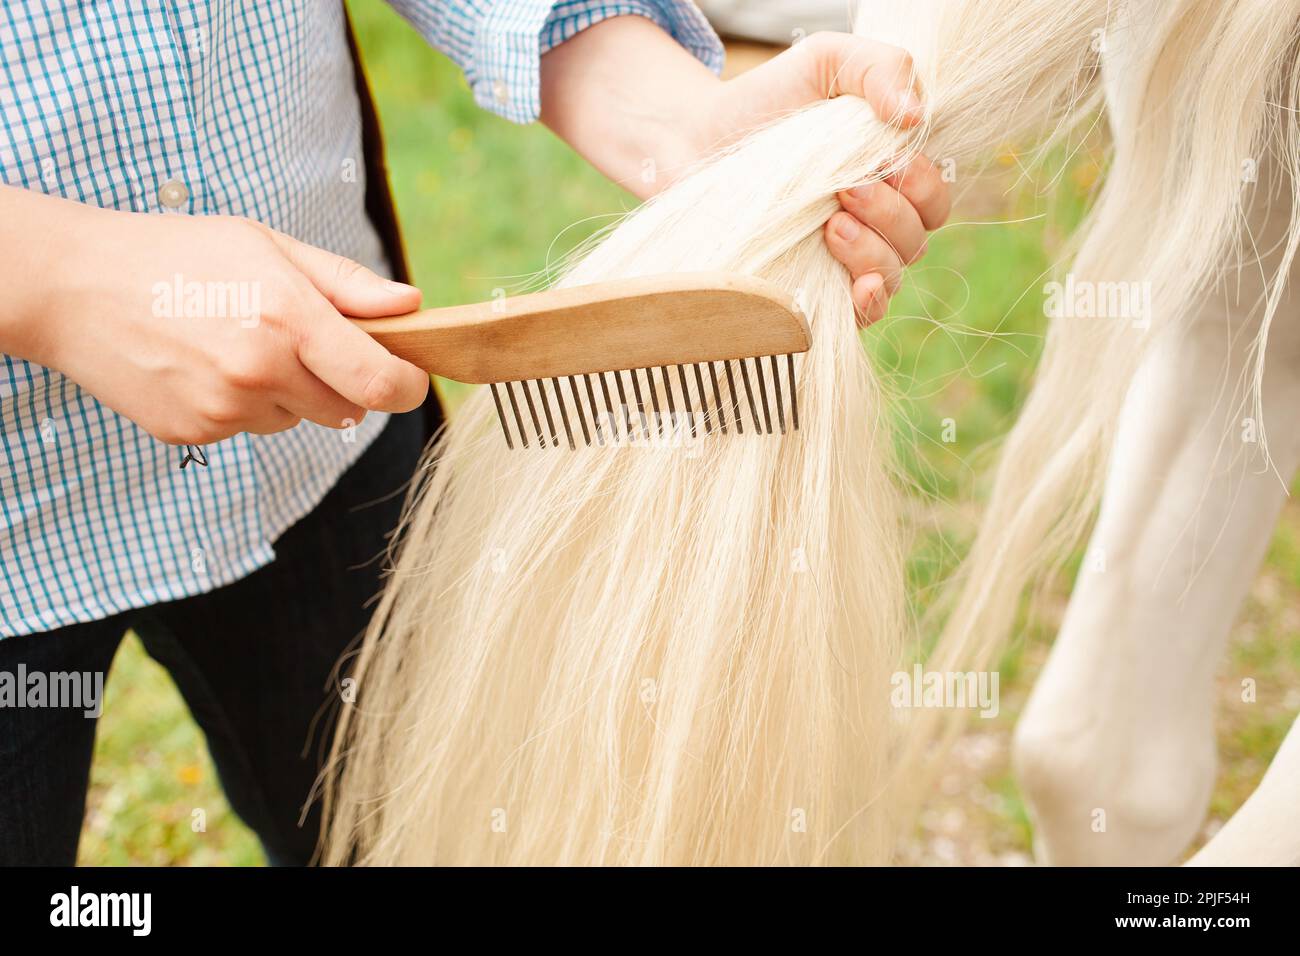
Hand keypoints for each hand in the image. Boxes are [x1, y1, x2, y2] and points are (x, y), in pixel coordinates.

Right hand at [3, 187, 428, 444]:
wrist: (74, 287)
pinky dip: (242, 405)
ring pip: (296, 419)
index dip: (407, 384)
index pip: (380, 382)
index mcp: (288, 318)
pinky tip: (204, 364)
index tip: (409, 375)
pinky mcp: (194, 435)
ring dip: (287, 392)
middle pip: (347, 408)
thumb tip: (411, 306)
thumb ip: (347, 285)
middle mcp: (260, 370)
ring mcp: (224, 409)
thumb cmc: (178, 255)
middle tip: (302, 340)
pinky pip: (249, 428)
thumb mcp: (268, 246)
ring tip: (237, 343)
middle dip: (342, 381)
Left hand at [540, 20, 950, 325]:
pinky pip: (859, 316)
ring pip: (891, 277)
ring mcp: (842, 261)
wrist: (695, 140)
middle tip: (845, 190)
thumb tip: (916, 113)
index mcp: (891, 175)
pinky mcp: (810, 291)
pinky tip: (858, 288)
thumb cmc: (765, 100)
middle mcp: (874, 223)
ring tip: (830, 226)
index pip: (933, 199)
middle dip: (891, 216)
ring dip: (873, 254)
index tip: (880, 163)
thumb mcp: (826, 62)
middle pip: (916, 240)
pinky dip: (869, 305)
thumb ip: (880, 68)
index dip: (922, 186)